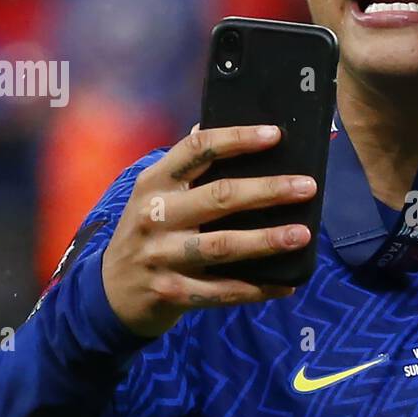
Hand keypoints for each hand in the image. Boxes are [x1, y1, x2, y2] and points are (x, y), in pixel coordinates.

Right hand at [101, 125, 316, 337]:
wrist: (111, 292)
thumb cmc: (147, 233)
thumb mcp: (154, 194)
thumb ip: (184, 167)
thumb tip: (209, 124)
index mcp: (155, 182)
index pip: (196, 149)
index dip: (236, 139)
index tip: (275, 135)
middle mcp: (156, 215)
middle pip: (219, 197)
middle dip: (267, 190)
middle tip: (306, 187)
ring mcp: (162, 256)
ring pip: (223, 246)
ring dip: (267, 240)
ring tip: (302, 235)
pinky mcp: (173, 292)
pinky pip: (222, 291)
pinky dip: (257, 289)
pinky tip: (287, 284)